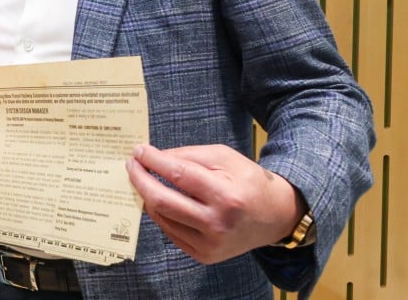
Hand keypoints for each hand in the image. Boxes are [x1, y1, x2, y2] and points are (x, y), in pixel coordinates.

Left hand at [126, 143, 304, 263]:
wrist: (275, 216)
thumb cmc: (248, 181)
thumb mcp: (224, 157)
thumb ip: (187, 155)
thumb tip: (152, 157)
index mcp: (226, 196)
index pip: (178, 175)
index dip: (153, 161)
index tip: (138, 151)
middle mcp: (217, 224)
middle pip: (163, 201)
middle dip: (140, 180)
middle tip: (131, 165)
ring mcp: (210, 244)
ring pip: (162, 218)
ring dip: (147, 196)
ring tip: (143, 179)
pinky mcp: (204, 255)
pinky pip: (170, 231)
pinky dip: (161, 213)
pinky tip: (159, 199)